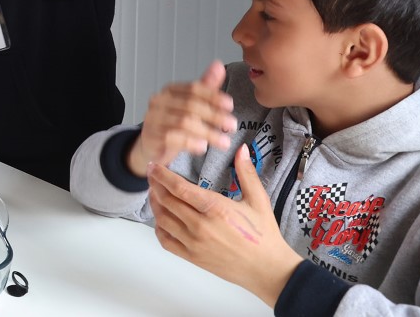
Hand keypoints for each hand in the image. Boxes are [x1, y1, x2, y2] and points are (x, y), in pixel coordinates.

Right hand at [128, 59, 235, 176]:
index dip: (213, 96)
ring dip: (208, 132)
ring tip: (224, 141)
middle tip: (232, 125)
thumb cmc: (172, 123)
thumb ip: (205, 87)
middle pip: (190, 105)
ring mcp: (153, 118)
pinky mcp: (151, 136)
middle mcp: (159, 101)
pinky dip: (191, 142)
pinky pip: (173, 138)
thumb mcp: (191, 105)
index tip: (230, 105)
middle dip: (214, 116)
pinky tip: (203, 147)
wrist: (151, 144)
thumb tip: (218, 65)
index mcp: (170, 90)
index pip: (193, 89)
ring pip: (184, 122)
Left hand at [149, 145, 302, 306]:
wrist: (268, 270)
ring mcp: (194, 243)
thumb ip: (246, 173)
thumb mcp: (258, 200)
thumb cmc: (264, 236)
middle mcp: (200, 226)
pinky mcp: (192, 257)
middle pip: (167, 201)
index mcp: (215, 208)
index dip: (162, 175)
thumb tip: (242, 150)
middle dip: (155, 185)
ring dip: (155, 204)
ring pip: (162, 219)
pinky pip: (166, 241)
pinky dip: (158, 228)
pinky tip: (161, 219)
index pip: (179, 187)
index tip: (154, 166)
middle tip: (152, 176)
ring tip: (154, 193)